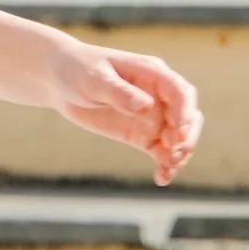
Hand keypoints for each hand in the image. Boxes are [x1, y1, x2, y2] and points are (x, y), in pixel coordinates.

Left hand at [49, 41, 201, 184]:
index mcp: (152, 74)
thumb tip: (146, 107)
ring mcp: (152, 116)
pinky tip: (161, 178)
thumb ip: (120, 93)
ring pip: (179, 136)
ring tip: (167, 168)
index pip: (180, 92)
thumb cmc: (78, 71)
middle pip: (188, 115)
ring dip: (179, 153)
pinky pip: (161, 151)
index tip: (178, 134)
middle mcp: (159, 95)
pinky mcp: (141, 134)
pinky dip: (165, 164)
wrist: (60, 82)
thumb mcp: (94, 80)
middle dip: (186, 136)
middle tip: (173, 152)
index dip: (184, 113)